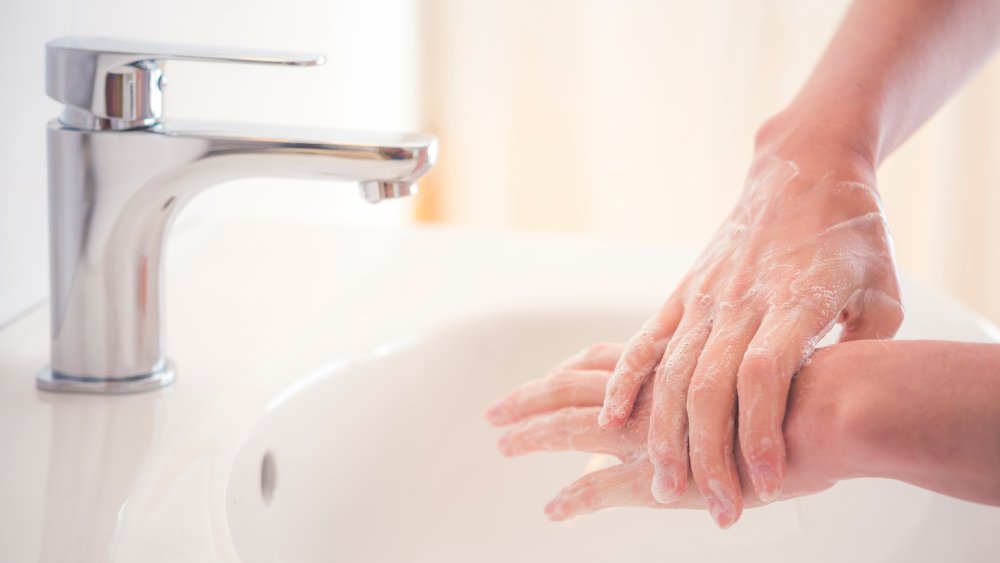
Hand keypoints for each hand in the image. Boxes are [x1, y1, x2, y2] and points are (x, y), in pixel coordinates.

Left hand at [486, 342, 846, 521]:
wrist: (834, 408)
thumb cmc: (816, 386)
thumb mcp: (769, 365)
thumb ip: (744, 371)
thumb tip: (745, 380)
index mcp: (674, 364)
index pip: (603, 362)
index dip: (568, 371)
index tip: (545, 378)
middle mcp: (653, 392)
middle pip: (571, 387)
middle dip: (530, 398)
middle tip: (497, 411)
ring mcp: (653, 431)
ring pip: (569, 426)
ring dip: (531, 434)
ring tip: (501, 442)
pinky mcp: (662, 474)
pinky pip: (601, 486)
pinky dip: (574, 498)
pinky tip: (553, 510)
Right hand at [597, 153, 902, 525]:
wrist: (803, 167)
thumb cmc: (851, 233)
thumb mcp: (882, 292)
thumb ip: (863, 350)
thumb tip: (843, 406)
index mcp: (794, 299)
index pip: (768, 374)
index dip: (760, 430)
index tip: (766, 481)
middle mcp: (741, 300)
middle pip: (711, 384)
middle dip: (709, 453)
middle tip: (715, 507)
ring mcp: (705, 295)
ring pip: (672, 371)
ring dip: (665, 432)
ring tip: (665, 484)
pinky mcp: (685, 291)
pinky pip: (646, 340)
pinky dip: (625, 381)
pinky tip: (612, 419)